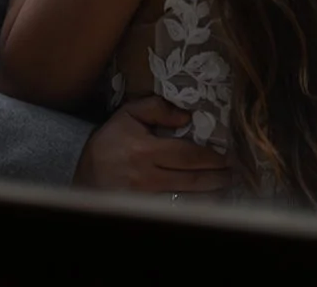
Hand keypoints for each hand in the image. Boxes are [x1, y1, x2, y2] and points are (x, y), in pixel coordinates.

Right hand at [72, 96, 231, 193]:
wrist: (83, 173)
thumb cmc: (109, 141)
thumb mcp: (128, 115)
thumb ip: (156, 108)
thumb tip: (186, 117)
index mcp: (145, 150)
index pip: (187, 155)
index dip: (211, 158)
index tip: (227, 158)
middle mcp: (147, 175)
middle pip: (192, 179)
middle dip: (217, 177)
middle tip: (233, 173)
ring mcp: (145, 196)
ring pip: (186, 197)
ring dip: (210, 194)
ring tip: (224, 186)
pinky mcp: (144, 208)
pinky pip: (174, 208)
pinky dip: (193, 206)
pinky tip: (205, 201)